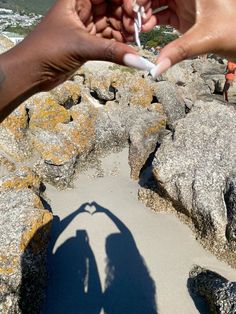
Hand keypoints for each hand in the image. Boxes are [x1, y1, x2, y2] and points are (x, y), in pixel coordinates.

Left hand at [15, 0, 138, 91]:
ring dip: (122, 31)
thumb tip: (137, 59)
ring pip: (109, 24)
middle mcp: (81, 9)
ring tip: (134, 40)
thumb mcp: (81, 46)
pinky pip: (106, 40)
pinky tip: (126, 49)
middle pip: (110, 6)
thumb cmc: (47, 50)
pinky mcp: (86, 43)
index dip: (122, 0)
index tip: (133, 11)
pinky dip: (116, 45)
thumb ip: (111, 52)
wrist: (32, 72)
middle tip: (136, 28)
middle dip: (124, 16)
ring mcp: (83, 26)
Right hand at [124, 0, 235, 75]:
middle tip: (132, 21)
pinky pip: (162, 14)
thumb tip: (155, 69)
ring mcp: (184, 2)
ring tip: (138, 28)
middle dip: (141, 4)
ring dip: (145, 14)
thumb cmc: (234, 31)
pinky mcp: (184, 15)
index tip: (133, 8)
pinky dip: (152, 21)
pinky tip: (146, 30)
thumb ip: (177, 52)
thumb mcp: (204, 39)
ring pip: (157, 2)